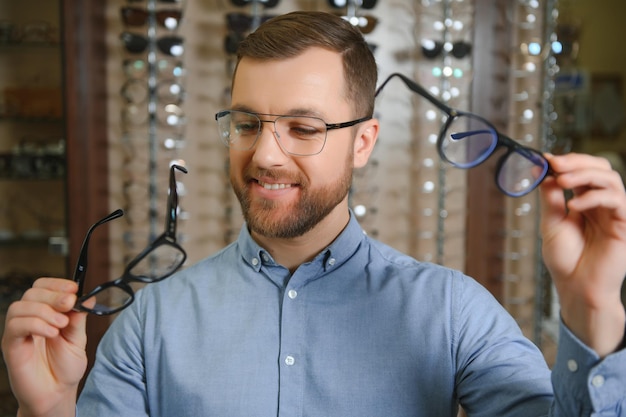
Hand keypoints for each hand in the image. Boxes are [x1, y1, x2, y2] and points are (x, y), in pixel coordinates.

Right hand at [1, 278, 87, 416]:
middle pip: (32, 292)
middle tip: (69, 303)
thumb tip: (88, 296)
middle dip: (53, 295)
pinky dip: (35, 324)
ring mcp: (18, 332)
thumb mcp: (78, 339)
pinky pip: (15, 326)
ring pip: (20, 306)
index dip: (57, 283)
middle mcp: (29, 319)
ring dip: (44, 310)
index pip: (42, 286)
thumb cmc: (65, 367)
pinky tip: (51, 333)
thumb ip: (79, 318)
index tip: (74, 288)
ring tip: (61, 324)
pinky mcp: (10, 346)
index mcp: (45, 313)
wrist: (56, 393)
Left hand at [539, 153, 625, 356]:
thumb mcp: (551, 222)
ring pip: (611, 179)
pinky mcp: (623, 225)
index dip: (568, 161)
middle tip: (555, 164)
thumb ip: (550, 196)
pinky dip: (593, 197)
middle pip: (601, 168)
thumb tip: (543, 169)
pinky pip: (616, 201)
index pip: (583, 170)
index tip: (546, 158)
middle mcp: (601, 204)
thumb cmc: (565, 259)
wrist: (576, 287)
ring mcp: (614, 213)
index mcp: (584, 201)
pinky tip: (573, 206)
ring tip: (561, 182)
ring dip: (584, 175)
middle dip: (577, 161)